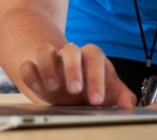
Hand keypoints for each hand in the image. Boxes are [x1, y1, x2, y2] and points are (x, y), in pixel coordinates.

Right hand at [18, 43, 135, 107]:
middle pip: (71, 50)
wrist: (68, 83)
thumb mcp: (107, 90)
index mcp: (91, 57)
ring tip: (53, 88)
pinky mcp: (34, 68)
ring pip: (46, 51)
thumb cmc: (91, 85)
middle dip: (73, 69)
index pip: (95, 58)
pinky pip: (28, 65)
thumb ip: (120, 95)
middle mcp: (70, 55)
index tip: (97, 99)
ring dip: (48, 68)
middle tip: (75, 91)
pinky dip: (30, 74)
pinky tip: (37, 88)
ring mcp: (51, 59)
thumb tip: (129, 105)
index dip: (96, 77)